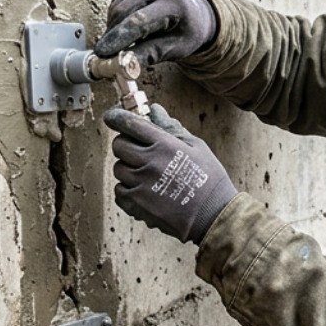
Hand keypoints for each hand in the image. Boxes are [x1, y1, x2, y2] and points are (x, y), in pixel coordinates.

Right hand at [95, 0, 217, 66]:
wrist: (194, 13)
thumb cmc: (186, 33)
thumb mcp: (175, 49)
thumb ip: (150, 54)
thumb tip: (123, 65)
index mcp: (174, 4)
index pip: (140, 21)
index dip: (119, 38)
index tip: (103, 52)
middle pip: (123, 11)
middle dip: (113, 34)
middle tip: (109, 53)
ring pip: (116, 5)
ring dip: (114, 26)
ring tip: (125, 40)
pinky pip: (117, 0)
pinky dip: (116, 16)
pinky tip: (128, 24)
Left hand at [104, 104, 237, 243]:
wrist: (213, 216)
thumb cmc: (209, 179)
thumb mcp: (196, 147)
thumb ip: (172, 127)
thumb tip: (154, 109)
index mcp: (164, 144)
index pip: (130, 123)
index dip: (117, 117)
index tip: (112, 117)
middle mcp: (149, 162)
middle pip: (119, 145)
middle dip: (125, 144)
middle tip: (137, 150)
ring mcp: (141, 184)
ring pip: (118, 169)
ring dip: (129, 169)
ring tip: (148, 175)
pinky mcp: (136, 204)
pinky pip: (119, 191)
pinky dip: (128, 189)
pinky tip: (145, 191)